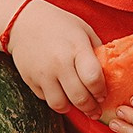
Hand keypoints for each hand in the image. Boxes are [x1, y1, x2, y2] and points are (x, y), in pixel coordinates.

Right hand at [6, 0, 106, 117]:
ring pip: (60, 105)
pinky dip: (56, 100)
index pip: (93, 78)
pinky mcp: (29, 80)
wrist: (23, 22)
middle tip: (95, 110)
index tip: (103, 94)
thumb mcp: (84, 31)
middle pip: (79, 97)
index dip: (101, 91)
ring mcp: (42, 73)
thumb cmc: (60, 25)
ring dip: (72, 108)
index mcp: (76, 48)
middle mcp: (59, 63)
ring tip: (78, 104)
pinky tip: (62, 93)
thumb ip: (96, 52)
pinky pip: (46, 99)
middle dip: (91, 108)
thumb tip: (109, 75)